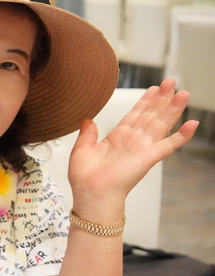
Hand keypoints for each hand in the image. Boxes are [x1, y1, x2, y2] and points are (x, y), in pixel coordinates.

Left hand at [68, 79, 195, 208]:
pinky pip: (169, 145)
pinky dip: (181, 136)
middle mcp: (133, 141)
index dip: (145, 101)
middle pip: (152, 115)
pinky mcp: (149, 158)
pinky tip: (192, 124)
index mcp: (118, 138)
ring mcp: (142, 148)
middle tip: (172, 82)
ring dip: (173, 109)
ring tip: (183, 94)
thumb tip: (88, 120)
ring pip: (161, 124)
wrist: (91, 194)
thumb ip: (87, 134)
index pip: (135, 115)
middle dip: (162, 98)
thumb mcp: (82, 149)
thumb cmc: (85, 177)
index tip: (154, 88)